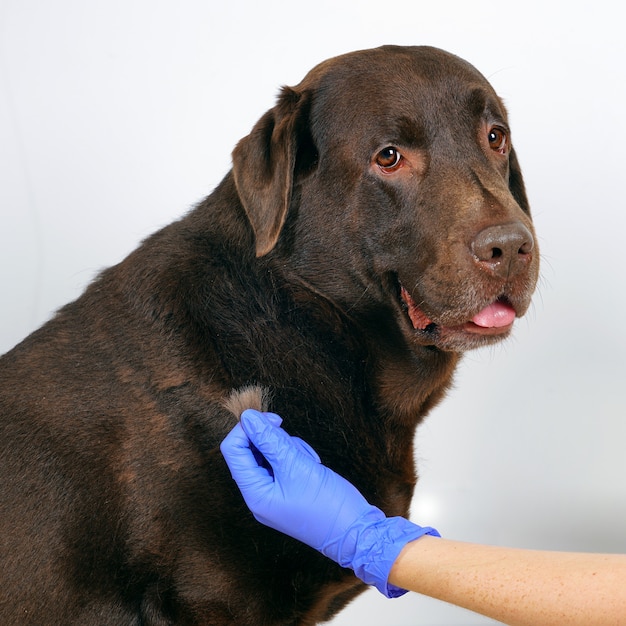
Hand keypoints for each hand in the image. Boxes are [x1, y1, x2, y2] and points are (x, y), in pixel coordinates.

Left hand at [220, 409, 439, 596]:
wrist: (357, 533)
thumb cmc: (327, 504)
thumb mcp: (297, 466)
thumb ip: (270, 440)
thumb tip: (248, 417)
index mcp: (254, 493)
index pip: (233, 449)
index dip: (248, 429)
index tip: (273, 419)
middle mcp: (259, 495)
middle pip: (250, 451)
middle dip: (274, 440)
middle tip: (297, 448)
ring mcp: (274, 494)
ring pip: (270, 454)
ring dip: (289, 448)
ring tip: (309, 462)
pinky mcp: (289, 492)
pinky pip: (284, 464)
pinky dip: (297, 458)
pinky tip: (313, 466)